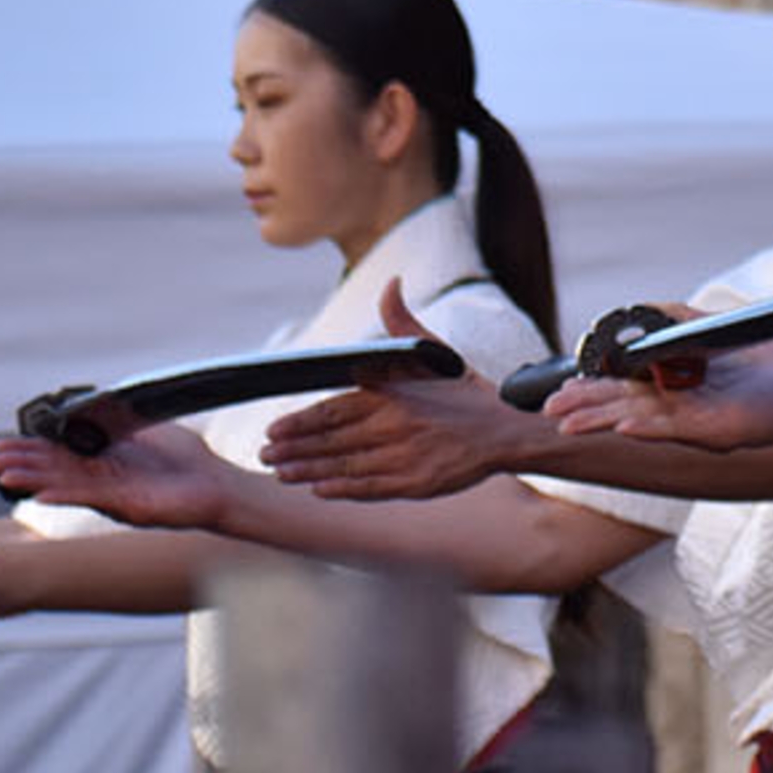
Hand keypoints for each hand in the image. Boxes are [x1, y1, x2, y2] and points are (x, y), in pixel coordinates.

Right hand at [0, 426, 238, 533]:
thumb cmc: (189, 460)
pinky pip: (89, 499)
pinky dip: (64, 495)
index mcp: (106, 461)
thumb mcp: (148, 427)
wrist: (218, 484)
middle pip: (55, 471)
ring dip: (34, 480)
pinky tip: (41, 493)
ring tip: (5, 475)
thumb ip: (118, 417)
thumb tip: (90, 402)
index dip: (34, 449)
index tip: (7, 441)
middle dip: (24, 464)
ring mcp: (112, 494)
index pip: (61, 454)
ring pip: (65, 486)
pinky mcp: (126, 506)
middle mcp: (104, 479)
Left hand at [260, 285, 543, 497]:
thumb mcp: (434, 353)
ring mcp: (405, 456)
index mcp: (395, 392)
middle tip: (265, 454)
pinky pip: (368, 488)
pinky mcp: (416, 483)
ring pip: (344, 465)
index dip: (299, 421)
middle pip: (331, 439)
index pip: (334, 408)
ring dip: (308, 470)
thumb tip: (391, 283)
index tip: (272, 429)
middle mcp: (395, 424)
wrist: (507, 430)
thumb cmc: (463, 393)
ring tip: (282, 473)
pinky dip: (340, 489)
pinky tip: (318, 489)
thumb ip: (402, 322)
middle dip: (293, 448)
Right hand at [546, 338, 772, 449]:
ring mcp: (694, 421)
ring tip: (570, 424)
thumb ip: (669, 318)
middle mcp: (679, 406)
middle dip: (584, 409)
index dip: (591, 389)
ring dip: (604, 421)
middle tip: (550, 411)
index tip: (561, 387)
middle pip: (621, 408)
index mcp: (674, 384)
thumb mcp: (707, 327)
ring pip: (639, 422)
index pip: (622, 389)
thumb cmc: (767, 353)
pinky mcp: (715, 431)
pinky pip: (674, 429)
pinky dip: (647, 427)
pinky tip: (622, 426)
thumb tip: (633, 312)